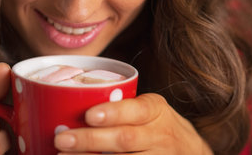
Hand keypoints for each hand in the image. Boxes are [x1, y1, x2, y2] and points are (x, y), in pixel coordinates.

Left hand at [54, 93, 212, 153]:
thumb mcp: (149, 108)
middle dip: (91, 140)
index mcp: (156, 110)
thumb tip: (70, 101)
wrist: (190, 151)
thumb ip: (122, 106)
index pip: (137, 110)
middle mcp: (159, 134)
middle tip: (62, 139)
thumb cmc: (156, 124)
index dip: (113, 113)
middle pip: (125, 139)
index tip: (89, 115)